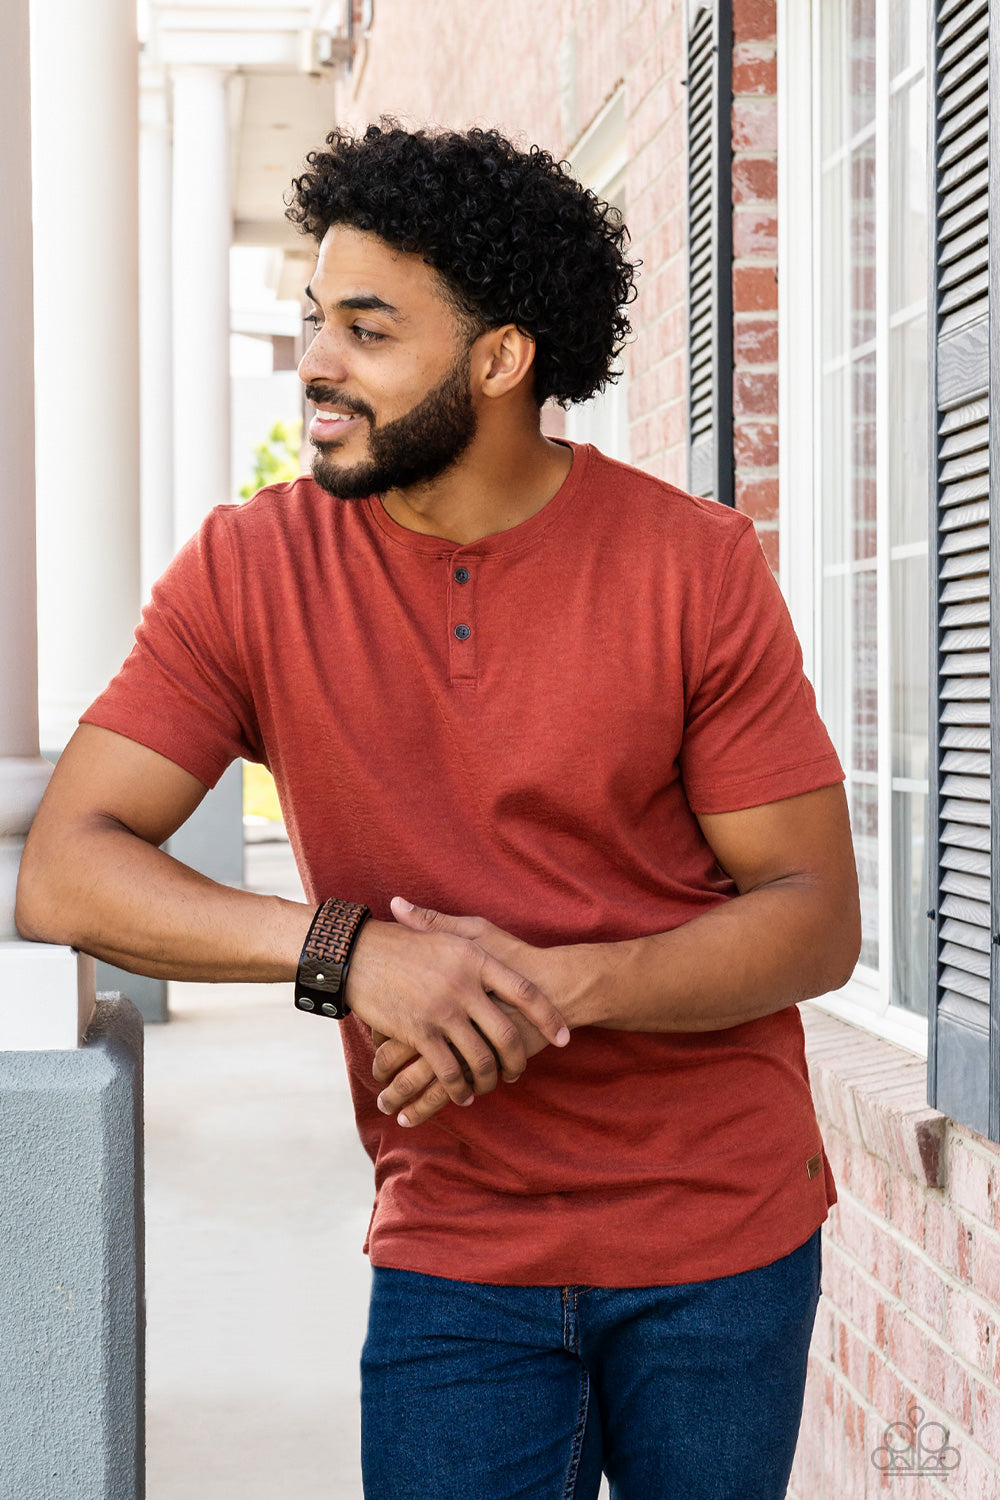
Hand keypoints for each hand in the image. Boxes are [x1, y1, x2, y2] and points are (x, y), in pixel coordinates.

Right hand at [346, 908, 569, 1110]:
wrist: (357, 954)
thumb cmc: (402, 943)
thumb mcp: (444, 933)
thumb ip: (475, 944)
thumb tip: (501, 962)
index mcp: (476, 958)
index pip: (525, 992)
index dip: (548, 1017)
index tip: (563, 1038)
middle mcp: (465, 985)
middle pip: (507, 1033)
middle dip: (517, 1060)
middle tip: (517, 1071)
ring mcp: (443, 1010)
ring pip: (481, 1058)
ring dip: (489, 1080)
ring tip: (489, 1086)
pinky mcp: (420, 1033)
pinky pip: (450, 1071)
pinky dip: (460, 1088)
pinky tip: (462, 1094)